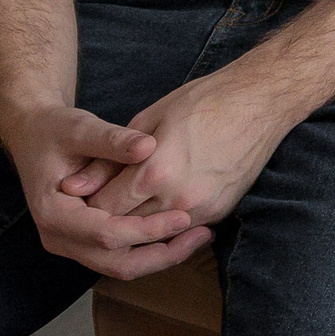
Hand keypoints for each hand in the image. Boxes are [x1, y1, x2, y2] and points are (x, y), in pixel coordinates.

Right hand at [0, 102, 210, 278]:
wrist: (35, 136)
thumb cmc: (57, 129)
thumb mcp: (81, 128)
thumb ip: (112, 139)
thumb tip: (148, 146)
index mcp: (54, 213)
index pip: (106, 235)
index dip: (147, 229)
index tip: (184, 217)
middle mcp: (59, 237)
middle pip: (116, 263)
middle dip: (162, 254)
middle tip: (202, 234)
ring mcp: (71, 243)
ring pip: (121, 265)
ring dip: (161, 255)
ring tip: (201, 235)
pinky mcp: (85, 241)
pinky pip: (121, 255)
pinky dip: (151, 248)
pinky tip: (182, 232)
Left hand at [72, 65, 298, 227]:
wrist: (261, 102)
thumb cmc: (203, 101)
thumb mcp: (148, 119)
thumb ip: (108, 159)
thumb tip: (72, 187)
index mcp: (154, 172)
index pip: (102, 208)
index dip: (87, 202)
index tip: (83, 192)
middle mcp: (177, 199)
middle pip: (125, 226)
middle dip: (108, 216)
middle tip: (102, 200)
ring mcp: (202, 208)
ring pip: (153, 234)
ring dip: (138, 222)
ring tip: (130, 202)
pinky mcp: (220, 211)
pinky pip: (181, 228)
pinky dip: (166, 221)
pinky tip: (161, 201)